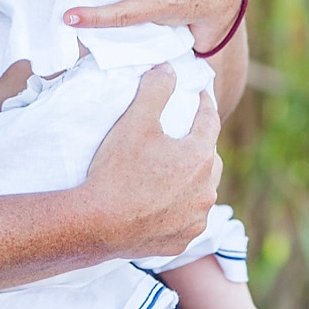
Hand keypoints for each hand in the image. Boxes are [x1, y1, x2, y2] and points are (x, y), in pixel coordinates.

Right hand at [80, 64, 221, 259]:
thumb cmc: (117, 170)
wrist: (98, 224)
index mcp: (199, 156)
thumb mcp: (134, 121)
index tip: (200, 95)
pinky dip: (181, 208)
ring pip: (202, 191)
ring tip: (171, 173)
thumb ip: (155, 90)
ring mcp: (196, 218)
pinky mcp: (183, 239)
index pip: (210, 121)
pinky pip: (189, 218)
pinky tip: (163, 204)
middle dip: (199, 145)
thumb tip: (168, 68)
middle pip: (209, 158)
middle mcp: (206, 189)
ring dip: (192, 180)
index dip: (204, 104)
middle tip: (182, 137)